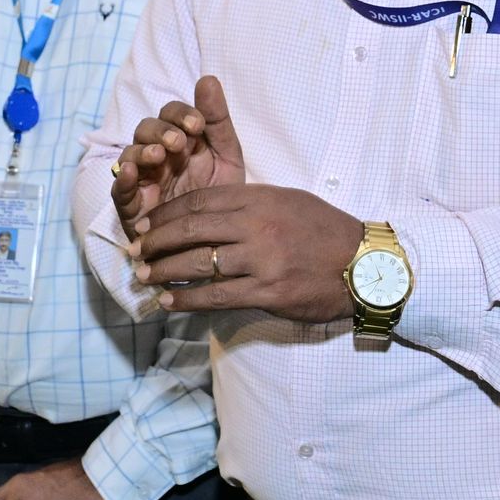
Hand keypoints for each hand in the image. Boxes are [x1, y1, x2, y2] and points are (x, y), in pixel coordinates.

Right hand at [110, 75, 243, 227]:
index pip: (171, 115)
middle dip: (161, 131)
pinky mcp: (132, 207)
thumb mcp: (226, 158)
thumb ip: (218, 121)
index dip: (181, 114)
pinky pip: (120, 189)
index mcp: (181, 141)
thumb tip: (207, 78)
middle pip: (147, 130)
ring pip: (130, 155)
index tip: (198, 124)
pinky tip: (134, 172)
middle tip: (178, 142)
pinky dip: (124, 178)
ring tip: (159, 155)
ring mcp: (143, 180)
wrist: (220, 247)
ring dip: (143, 150)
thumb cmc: (220, 199)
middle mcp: (158, 157)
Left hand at [130, 180, 364, 322]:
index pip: (199, 201)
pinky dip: (188, 299)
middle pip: (191, 228)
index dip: (166, 212)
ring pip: (198, 263)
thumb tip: (209, 210)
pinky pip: (217, 296)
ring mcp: (262, 259)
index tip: (146, 222)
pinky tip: (170, 302)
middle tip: (134, 249)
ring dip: (164, 271)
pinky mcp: (268, 290)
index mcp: (260, 198)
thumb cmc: (325, 231)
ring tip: (144, 277)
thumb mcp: (288, 201)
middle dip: (155, 239)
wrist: (366, 266)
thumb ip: (249, 203)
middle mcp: (257, 225)